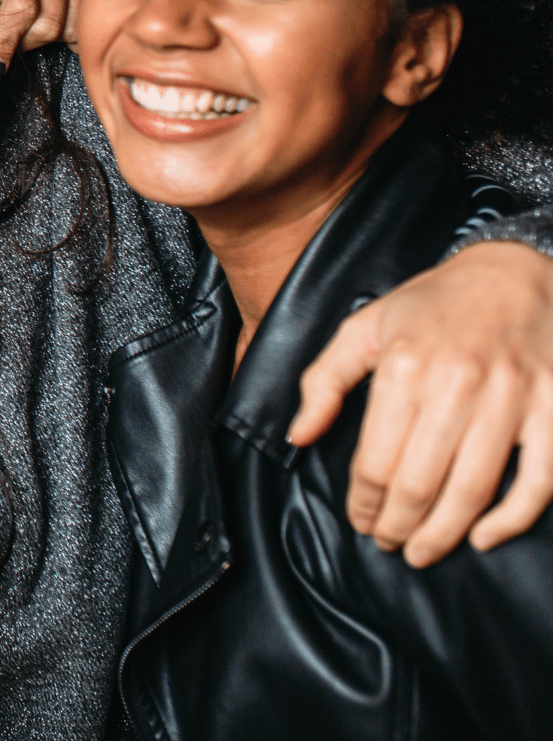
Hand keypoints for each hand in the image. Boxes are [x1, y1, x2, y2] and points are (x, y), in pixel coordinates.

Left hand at [0, 0, 89, 77]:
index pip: (19, 9)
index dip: (5, 43)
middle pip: (47, 25)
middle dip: (27, 42)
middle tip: (18, 38)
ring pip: (69, 29)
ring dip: (50, 39)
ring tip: (38, 24)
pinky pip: (87, 26)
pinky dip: (71, 34)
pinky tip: (59, 22)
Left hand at [292, 241, 552, 566]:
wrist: (513, 274)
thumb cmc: (432, 307)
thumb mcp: (364, 329)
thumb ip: (323, 381)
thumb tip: (297, 435)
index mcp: (404, 366)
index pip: (375, 460)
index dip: (364, 502)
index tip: (360, 520)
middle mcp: (457, 384)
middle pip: (419, 483)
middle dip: (398, 526)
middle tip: (389, 544)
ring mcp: (512, 398)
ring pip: (473, 490)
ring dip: (444, 533)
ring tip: (422, 551)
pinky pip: (539, 482)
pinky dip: (512, 519)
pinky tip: (484, 536)